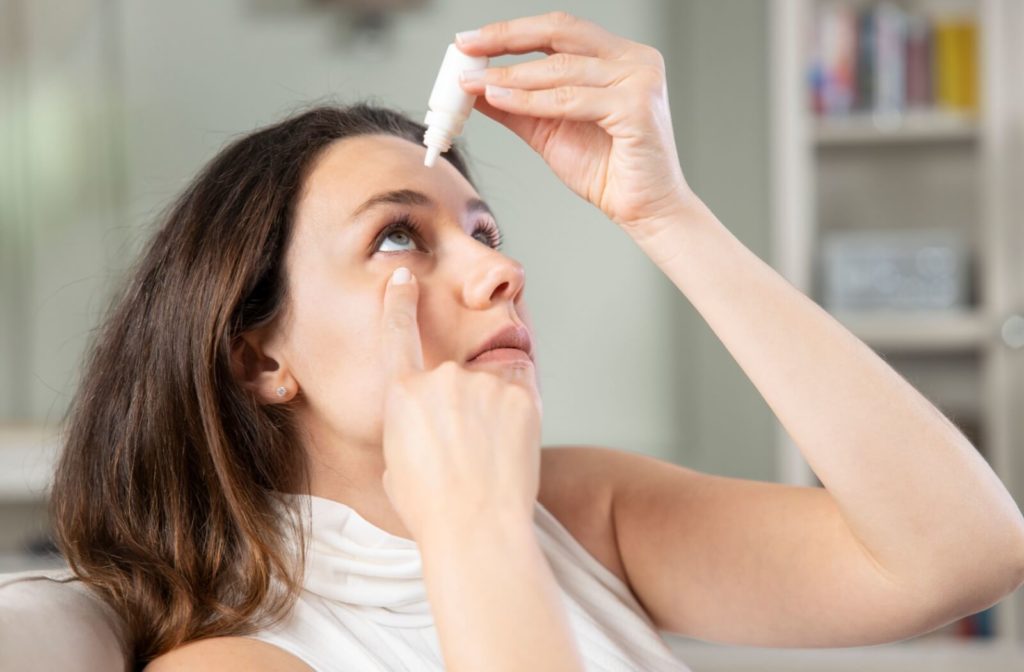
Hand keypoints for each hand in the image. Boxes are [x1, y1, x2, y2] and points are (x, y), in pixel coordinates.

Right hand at [378, 268, 542, 541]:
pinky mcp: (522, 395)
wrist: (475, 528)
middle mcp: (441, 378)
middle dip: (465, 405)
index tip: (404, 277)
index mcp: (403, 394)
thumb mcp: (397, 465)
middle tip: (470, 451)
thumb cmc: (431, 509)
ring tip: (491, 456)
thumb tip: (427, 423)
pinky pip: (523, 390)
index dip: (401, 302)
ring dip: (494, 409)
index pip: (398, 333)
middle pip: (456, 376)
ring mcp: (483, 384)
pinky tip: (512, 447)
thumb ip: (410, 428)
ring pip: (493, 382)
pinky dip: (521, 412)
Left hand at [455, 11, 697, 232]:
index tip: (471, 42)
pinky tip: (500, 100)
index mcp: (619, 57)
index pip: (559, 29)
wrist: (644, 210)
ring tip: (474, 83)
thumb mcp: (550, 129)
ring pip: (560, 69)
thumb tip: (475, 86)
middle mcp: (634, 60)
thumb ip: (517, 104)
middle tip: (466, 49)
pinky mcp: (637, 108)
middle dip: (506, 38)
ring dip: (511, 76)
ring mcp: (639, 81)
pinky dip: (530, 100)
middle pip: (561, 32)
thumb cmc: (608, 170)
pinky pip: (570, 100)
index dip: (512, 31)